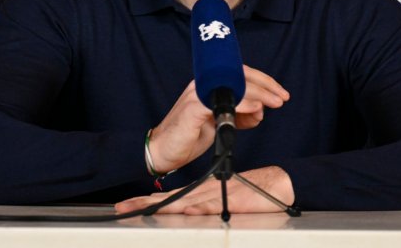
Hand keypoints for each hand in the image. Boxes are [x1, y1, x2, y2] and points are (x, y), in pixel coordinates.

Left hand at [115, 166, 293, 214]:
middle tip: (122, 206)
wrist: (278, 184)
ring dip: (164, 206)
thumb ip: (206, 207)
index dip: (148, 201)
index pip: (170, 197)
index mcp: (201, 193)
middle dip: (145, 203)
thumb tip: (188, 215)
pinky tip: (186, 212)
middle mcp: (204, 193)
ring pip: (185, 202)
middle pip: (170, 199)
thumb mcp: (223, 201)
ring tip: (143, 209)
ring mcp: (216, 197)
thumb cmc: (251, 194)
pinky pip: (211, 206)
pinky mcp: (230, 201)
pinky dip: (198, 209)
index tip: (127, 205)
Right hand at [147, 65, 288, 173]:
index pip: (240, 74)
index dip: (263, 81)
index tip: (280, 92)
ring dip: (258, 94)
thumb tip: (259, 112)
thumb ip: (240, 115)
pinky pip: (219, 102)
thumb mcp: (221, 123)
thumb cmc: (190, 135)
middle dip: (266, 86)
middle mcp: (203, 85)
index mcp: (210, 85)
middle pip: (239, 76)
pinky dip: (241, 103)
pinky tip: (255, 108)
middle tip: (282, 97)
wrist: (163, 151)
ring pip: (233, 86)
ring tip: (272, 103)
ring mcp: (197, 95)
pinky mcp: (192, 109)